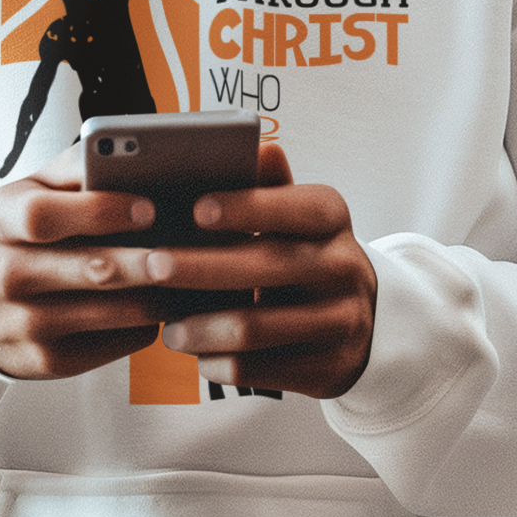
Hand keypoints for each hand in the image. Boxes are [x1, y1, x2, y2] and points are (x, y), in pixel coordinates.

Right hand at [0, 146, 166, 378]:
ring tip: (191, 276)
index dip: (99, 211)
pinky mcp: (47, 362)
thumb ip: (74, 169)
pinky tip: (165, 306)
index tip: (148, 207)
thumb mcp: (27, 193)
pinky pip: (115, 344)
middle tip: (188, 252)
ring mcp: (26, 324)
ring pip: (114, 312)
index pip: (44, 216)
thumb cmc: (15, 235)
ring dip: (160, 295)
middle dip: (146, 262)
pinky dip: (148, 325)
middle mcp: (9, 274)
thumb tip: (135, 154)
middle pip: (92, 269)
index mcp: (3, 220)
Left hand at [151, 144, 375, 399]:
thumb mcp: (296, 217)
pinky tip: (197, 354)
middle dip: (203, 267)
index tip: (196, 209)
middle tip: (152, 266)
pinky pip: (263, 370)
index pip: (294, 207)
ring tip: (166, 328)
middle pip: (267, 266)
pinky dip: (221, 363)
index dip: (247, 208)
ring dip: (203, 328)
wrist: (363, 320)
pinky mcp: (329, 368)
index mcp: (332, 218)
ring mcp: (341, 320)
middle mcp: (344, 266)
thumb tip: (256, 147)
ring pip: (258, 327)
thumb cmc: (305, 254)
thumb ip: (268, 187)